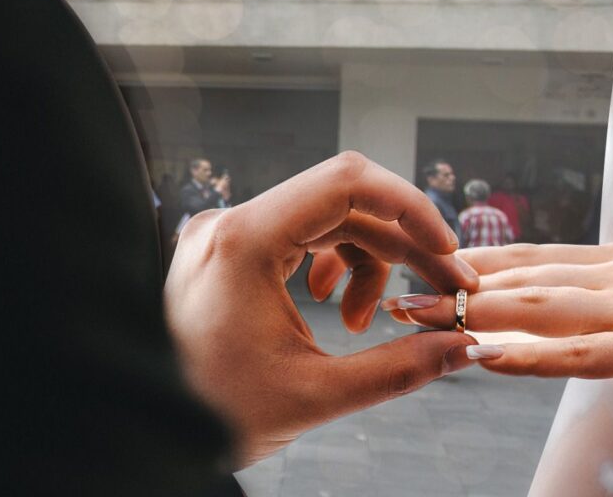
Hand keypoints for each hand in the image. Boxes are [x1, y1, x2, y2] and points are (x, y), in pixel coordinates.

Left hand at [164, 152, 479, 465]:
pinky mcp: (229, 251)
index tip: (446, 249)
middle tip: (445, 290)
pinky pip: (299, 237)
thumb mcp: (315, 394)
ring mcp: (227, 234)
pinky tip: (336, 309)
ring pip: (326, 220)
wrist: (149, 430)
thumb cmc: (210, 414)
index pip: (347, 181)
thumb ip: (400, 368)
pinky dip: (334, 266)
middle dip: (401, 245)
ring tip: (365, 322)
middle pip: (344, 203)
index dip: (410, 207)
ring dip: (367, 262)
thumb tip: (464, 348)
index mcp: (244, 242)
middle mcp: (231, 223)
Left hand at [384, 242, 612, 451]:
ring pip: (540, 307)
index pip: (528, 257)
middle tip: (397, 299)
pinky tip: (484, 357)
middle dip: (453, 288)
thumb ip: (593, 305)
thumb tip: (531, 310)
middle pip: (522, 278)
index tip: (415, 271)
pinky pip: (580, 353)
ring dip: (470, 316)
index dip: (467, 265)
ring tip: (418, 323)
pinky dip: (527, 355)